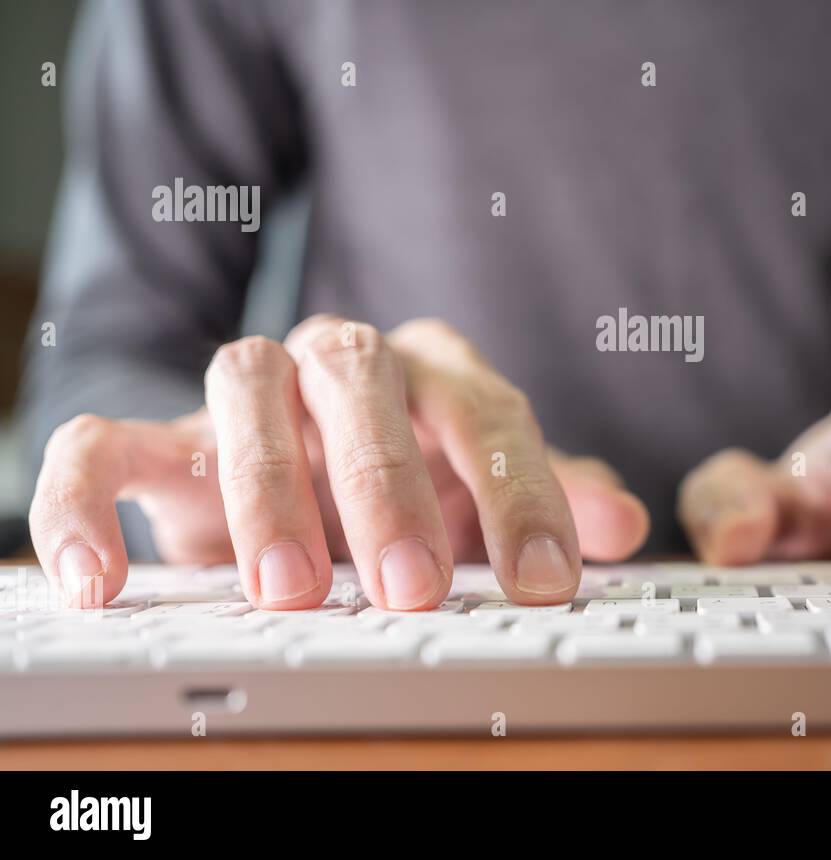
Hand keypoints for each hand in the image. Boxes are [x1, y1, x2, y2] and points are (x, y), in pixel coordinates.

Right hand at [29, 316, 648, 608]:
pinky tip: (104, 576)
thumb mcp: (481, 497)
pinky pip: (105, 439)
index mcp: (433, 371)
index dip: (520, 491)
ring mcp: (250, 389)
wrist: (296, 472)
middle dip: (388, 482)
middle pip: (363, 379)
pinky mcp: (161, 437)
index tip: (544, 579)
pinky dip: (88, 496)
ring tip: (290, 585)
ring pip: (247, 386)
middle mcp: (342, 361)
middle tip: (413, 583)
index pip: (486, 409)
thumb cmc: (407, 484)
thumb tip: (625, 525)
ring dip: (266, 484)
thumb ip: (548, 500)